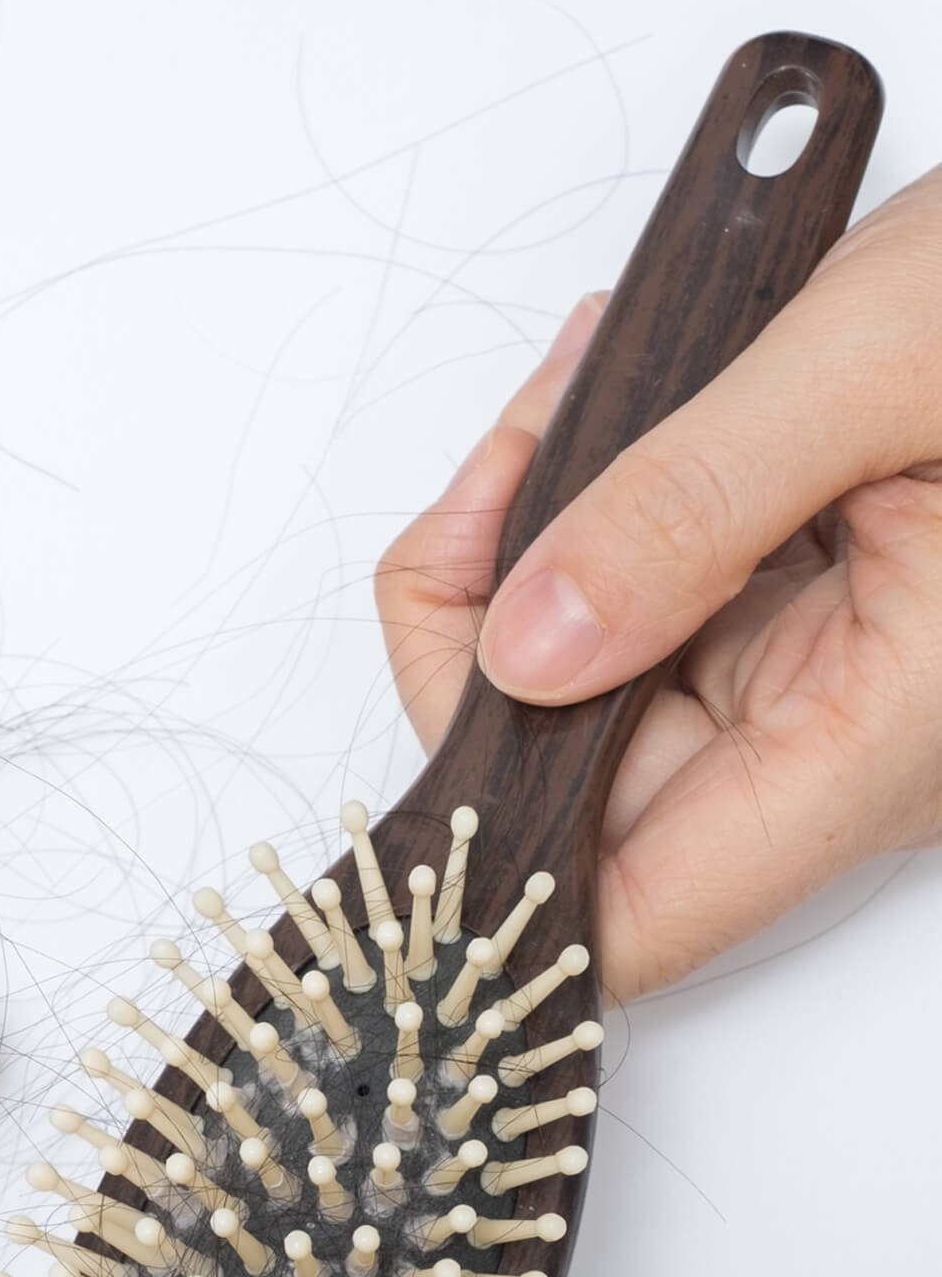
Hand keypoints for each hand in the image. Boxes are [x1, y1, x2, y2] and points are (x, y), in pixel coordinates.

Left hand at [375, 166, 941, 997]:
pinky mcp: (803, 622)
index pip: (628, 918)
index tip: (402, 797)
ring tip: (582, 399)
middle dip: (488, 619)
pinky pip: (635, 609)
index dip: (490, 884)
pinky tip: (614, 416)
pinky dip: (591, 517)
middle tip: (506, 468)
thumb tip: (529, 646)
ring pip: (583, 683)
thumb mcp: (875, 358)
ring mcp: (815, 690)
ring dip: (535, 545)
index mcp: (874, 746)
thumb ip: (689, 508)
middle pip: (565, 781)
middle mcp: (835, 749)